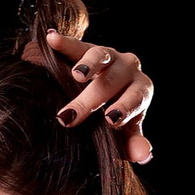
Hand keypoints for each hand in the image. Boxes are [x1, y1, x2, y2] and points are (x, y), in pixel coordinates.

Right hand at [38, 30, 154, 164]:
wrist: (108, 93)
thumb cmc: (117, 116)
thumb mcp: (126, 132)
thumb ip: (133, 143)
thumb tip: (143, 156)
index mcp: (141, 90)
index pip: (135, 98)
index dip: (124, 107)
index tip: (109, 119)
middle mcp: (128, 68)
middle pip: (111, 82)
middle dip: (91, 100)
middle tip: (70, 117)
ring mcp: (109, 56)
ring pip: (100, 55)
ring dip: (88, 64)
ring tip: (76, 74)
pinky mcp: (88, 48)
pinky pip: (77, 44)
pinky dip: (65, 42)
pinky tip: (51, 38)